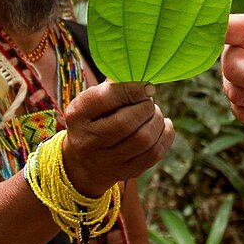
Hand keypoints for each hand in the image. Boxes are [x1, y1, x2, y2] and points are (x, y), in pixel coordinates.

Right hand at [61, 82, 172, 196]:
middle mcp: (87, 140)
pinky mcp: (125, 172)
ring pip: (143, 139)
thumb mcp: (92, 101)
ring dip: (156, 120)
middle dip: (146, 107)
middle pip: (126, 122)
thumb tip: (138, 72)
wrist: (83, 163)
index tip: (146, 85)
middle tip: (149, 100)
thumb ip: (113, 86)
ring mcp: (106, 161)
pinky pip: (154, 154)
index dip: (132, 89)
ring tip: (154, 113)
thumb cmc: (94, 120)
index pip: (106, 98)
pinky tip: (163, 125)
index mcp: (77, 115)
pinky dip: (166, 136)